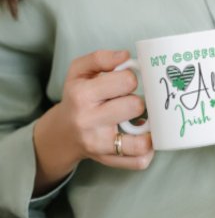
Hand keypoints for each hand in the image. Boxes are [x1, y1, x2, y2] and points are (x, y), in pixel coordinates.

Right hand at [33, 50, 153, 195]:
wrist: (63, 133)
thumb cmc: (78, 97)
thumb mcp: (80, 71)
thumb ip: (101, 58)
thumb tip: (125, 55)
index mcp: (82, 95)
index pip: (126, 81)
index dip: (131, 79)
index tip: (126, 83)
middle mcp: (89, 121)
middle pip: (135, 106)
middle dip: (139, 101)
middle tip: (132, 102)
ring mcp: (100, 144)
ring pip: (140, 141)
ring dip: (148, 129)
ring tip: (143, 120)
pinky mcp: (109, 160)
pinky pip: (139, 161)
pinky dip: (147, 150)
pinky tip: (143, 137)